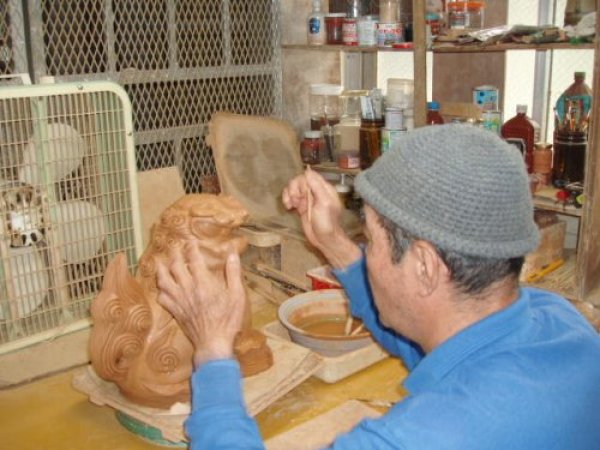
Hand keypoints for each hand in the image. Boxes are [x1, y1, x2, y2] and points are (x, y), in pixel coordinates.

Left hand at [156, 244, 245, 367]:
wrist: (213, 343)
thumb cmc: (228, 319)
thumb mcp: (237, 295)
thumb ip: (233, 272)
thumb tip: (232, 252)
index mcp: (203, 282)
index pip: (194, 259)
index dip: (191, 248)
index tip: (191, 242)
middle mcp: (187, 288)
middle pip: (175, 266)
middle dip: (174, 254)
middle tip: (174, 247)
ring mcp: (179, 300)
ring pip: (163, 281)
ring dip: (160, 269)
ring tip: (159, 262)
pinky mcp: (175, 312)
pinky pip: (162, 298)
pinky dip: (160, 290)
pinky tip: (162, 287)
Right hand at [282, 169, 360, 267]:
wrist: (324, 239)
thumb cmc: (327, 222)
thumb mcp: (324, 203)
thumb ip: (317, 186)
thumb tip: (308, 171)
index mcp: (324, 188)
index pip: (310, 175)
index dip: (302, 181)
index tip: (301, 192)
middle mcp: (315, 191)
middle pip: (300, 181)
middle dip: (294, 189)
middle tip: (295, 201)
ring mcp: (307, 199)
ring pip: (293, 188)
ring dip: (289, 194)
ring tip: (290, 205)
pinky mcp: (301, 206)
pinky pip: (291, 197)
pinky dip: (287, 200)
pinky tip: (288, 207)